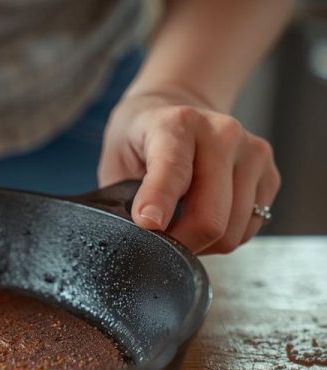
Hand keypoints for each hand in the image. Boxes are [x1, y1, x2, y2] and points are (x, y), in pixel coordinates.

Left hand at [98, 90, 280, 253]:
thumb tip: (140, 236)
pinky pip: (248, 230)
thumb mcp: (115, 160)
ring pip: (233, 232)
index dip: (159, 203)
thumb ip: (122, 196)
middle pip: (210, 217)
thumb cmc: (140, 139)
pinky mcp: (270, 175)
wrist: (176, 108)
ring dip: (202, 244)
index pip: (173, 171)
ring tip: (179, 228)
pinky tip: (202, 218)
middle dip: (180, 243)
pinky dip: (223, 237)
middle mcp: (222, 134)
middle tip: (158, 246)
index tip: (147, 225)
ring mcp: (252, 153)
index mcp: (177, 124)